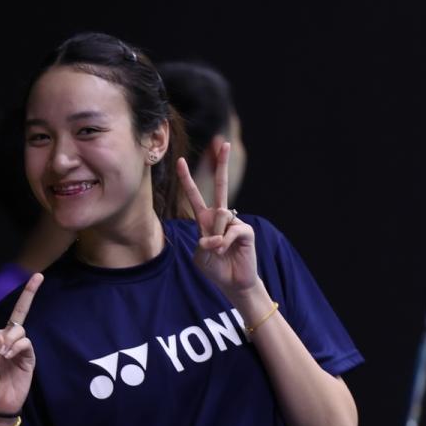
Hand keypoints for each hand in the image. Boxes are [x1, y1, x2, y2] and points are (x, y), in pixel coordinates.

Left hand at [0, 272, 42, 416]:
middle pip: (18, 312)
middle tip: (38, 276)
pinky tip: (10, 355)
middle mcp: (4, 339)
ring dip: (11, 337)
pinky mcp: (28, 356)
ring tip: (3, 353)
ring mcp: (18, 347)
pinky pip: (25, 342)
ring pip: (19, 329)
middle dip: (29, 294)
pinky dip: (17, 346)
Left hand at [176, 147, 263, 302]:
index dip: (187, 179)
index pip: (194, 196)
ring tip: (220, 253)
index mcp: (205, 220)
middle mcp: (220, 216)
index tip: (180, 162)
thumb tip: (216, 235)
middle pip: (221, 186)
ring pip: (219, 221)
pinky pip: (231, 232)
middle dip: (222, 164)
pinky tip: (227, 252)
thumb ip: (204, 243)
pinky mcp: (246, 230)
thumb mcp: (200, 256)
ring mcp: (234, 222)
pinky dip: (225, 244)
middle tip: (225, 143)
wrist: (233, 283)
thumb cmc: (215, 268)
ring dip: (215, 241)